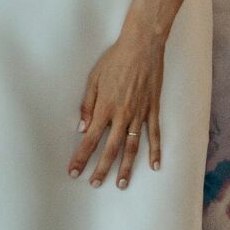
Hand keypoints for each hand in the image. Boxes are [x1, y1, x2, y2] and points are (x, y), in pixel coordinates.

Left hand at [68, 22, 164, 188]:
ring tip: (121, 184)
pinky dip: (155, 151)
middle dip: (101, 169)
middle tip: (95, 184)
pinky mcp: (153, 109)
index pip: (90, 139)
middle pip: (110, 149)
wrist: (142, 46)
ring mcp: (139, 113)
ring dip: (126, 167)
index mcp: (105, 107)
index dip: (81, 157)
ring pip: (131, 146)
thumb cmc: (115, 59)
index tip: (74, 172)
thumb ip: (87, 104)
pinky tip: (154, 165)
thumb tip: (83, 128)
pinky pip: (154, 134)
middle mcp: (122, 114)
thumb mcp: (94, 78)